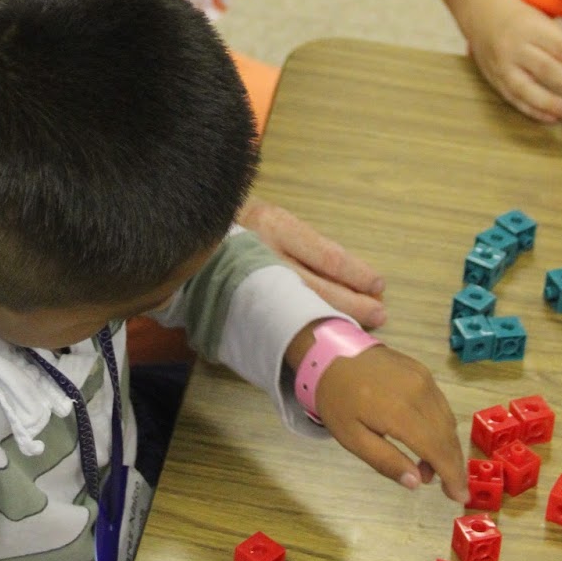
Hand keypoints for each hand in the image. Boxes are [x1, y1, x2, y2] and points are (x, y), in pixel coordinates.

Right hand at [237, 196, 385, 328]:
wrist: (184, 233)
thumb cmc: (236, 226)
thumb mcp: (269, 221)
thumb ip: (299, 245)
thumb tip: (348, 274)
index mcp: (273, 224)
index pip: (325, 255)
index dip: (354, 273)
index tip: (377, 285)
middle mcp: (260, 252)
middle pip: (315, 287)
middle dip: (350, 304)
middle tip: (378, 316)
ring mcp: (244, 280)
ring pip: (295, 308)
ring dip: (328, 321)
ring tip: (355, 331)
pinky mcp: (232, 302)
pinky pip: (270, 322)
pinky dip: (296, 333)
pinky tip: (314, 339)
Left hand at [312, 344, 465, 503]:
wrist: (329, 353)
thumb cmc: (337, 399)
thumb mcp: (351, 437)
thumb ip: (385, 461)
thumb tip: (416, 482)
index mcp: (400, 411)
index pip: (437, 449)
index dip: (452, 475)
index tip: (460, 496)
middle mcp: (419, 391)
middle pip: (447, 435)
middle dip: (451, 465)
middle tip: (445, 487)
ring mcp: (423, 377)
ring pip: (447, 419)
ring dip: (445, 446)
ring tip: (425, 466)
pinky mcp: (422, 370)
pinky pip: (440, 404)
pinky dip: (440, 426)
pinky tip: (425, 438)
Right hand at [465, 0, 561, 123]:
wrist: (483, 17)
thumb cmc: (522, 22)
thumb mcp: (544, 24)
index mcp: (532, 29)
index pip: (561, 48)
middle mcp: (515, 48)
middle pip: (546, 68)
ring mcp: (503, 66)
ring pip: (526, 88)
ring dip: (550, 103)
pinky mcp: (495, 81)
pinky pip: (514, 99)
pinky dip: (534, 111)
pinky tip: (552, 118)